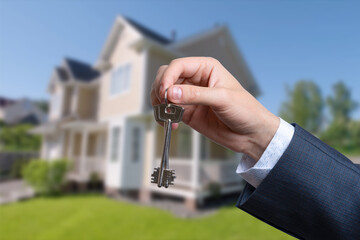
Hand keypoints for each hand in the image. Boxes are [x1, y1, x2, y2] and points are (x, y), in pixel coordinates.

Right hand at [150, 57, 278, 160]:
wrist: (251, 134)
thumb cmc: (246, 110)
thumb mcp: (223, 99)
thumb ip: (196, 95)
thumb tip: (171, 92)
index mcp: (206, 68)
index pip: (178, 66)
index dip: (168, 77)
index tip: (165, 92)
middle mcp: (195, 80)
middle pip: (166, 77)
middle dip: (160, 89)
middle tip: (164, 104)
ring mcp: (190, 96)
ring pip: (164, 93)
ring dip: (159, 104)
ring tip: (166, 116)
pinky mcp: (188, 112)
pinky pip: (168, 111)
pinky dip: (164, 117)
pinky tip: (171, 124)